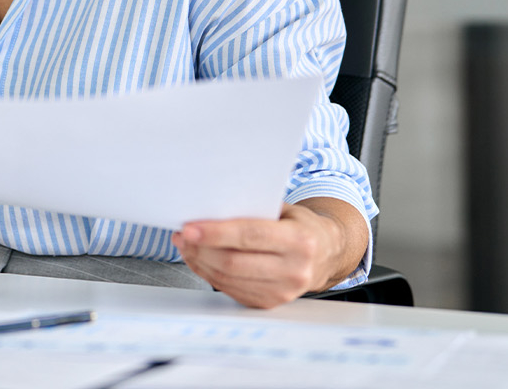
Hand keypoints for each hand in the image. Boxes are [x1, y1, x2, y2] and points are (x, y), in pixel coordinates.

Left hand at [170, 199, 364, 308]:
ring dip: (199, 261)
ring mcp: (283, 292)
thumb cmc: (298, 225)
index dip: (216, 233)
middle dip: (201, 249)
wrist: (324, 253)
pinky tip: (199, 259)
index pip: (250, 236)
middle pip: (234, 262)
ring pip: (228, 279)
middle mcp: (294, 270)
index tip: (189, 228)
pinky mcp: (270, 303)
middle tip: (182, 234)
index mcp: (299, 241)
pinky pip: (230, 290)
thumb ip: (252, 207)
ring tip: (186, 245)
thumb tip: (208, 205)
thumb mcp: (283, 208)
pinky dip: (208, 274)